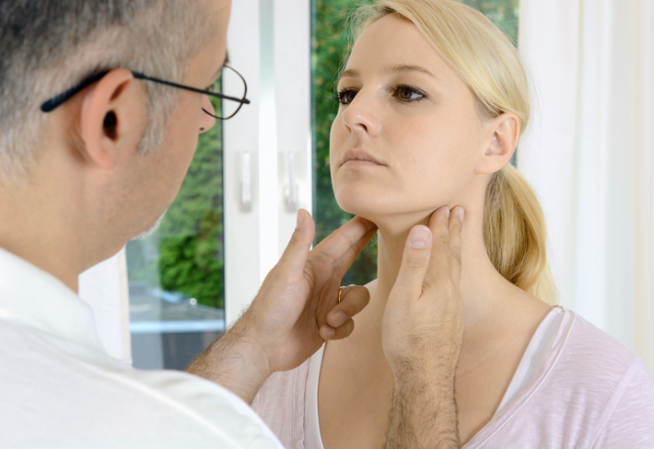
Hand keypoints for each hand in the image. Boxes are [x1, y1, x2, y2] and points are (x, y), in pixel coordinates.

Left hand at [186, 209, 376, 403]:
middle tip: (392, 235)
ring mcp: (328, 302)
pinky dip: (339, 330)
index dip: (360, 225)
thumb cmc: (271, 308)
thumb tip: (303, 210)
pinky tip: (322, 333)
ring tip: (328, 321)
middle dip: (368, 247)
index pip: (343, 239)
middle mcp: (324, 279)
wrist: (264, 347)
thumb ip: (299, 244)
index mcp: (315, 264)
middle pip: (354, 258)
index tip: (378, 211)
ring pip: (358, 298)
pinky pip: (350, 324)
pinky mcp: (330, 324)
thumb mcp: (287, 273)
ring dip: (347, 311)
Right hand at [382, 206, 464, 447]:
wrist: (424, 377)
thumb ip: (415, 264)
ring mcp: (453, 307)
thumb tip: (424, 230)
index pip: (441, 245)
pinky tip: (451, 275)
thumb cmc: (407, 339)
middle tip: (459, 210)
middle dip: (454, 230)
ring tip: (457, 235)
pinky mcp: (451, 320)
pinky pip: (455, 283)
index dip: (441, 224)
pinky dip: (454, 267)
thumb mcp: (404, 297)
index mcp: (440, 282)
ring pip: (457, 269)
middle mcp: (451, 292)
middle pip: (454, 254)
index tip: (443, 204)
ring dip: (456, 248)